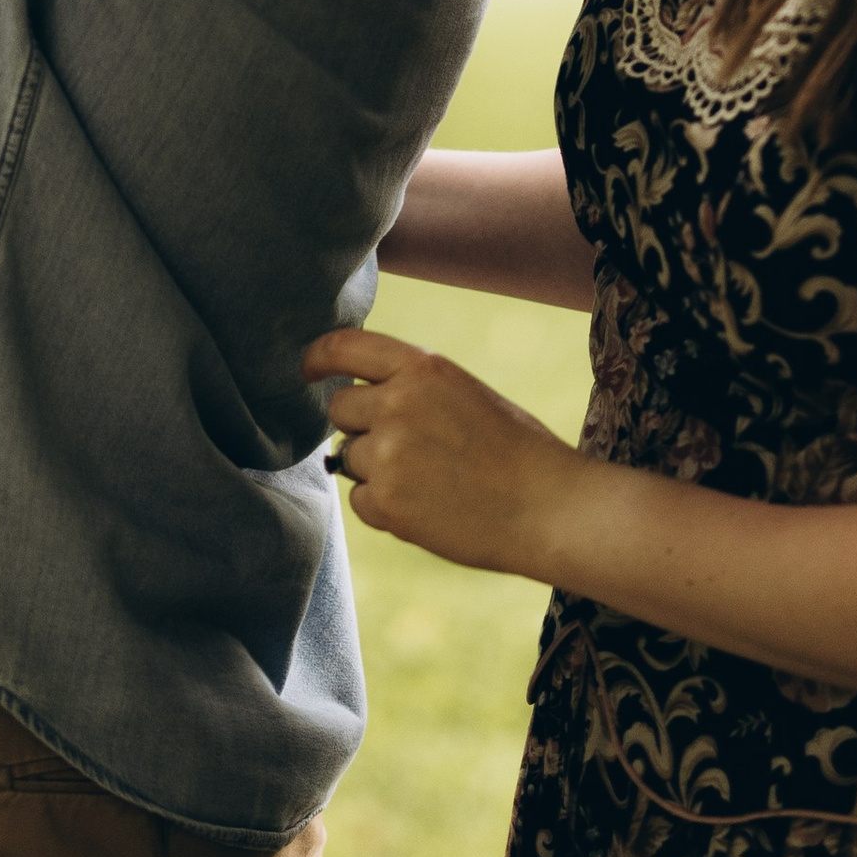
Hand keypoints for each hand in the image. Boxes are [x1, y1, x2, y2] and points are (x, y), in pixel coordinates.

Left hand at [304, 324, 583, 578]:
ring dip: (376, 470)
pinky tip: (429, 509)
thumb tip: (358, 398)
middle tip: (406, 449)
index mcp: (423, 367)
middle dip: (361, 428)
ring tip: (431, 481)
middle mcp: (398, 403)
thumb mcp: (463, 392)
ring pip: (349, 458)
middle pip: (340, 409)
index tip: (308, 370)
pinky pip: (360, 501)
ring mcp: (389, 454)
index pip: (345, 347)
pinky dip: (384, 508)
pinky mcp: (387, 503)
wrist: (548, 507)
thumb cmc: (515, 449)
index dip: (318, 358)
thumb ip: (411, 387)